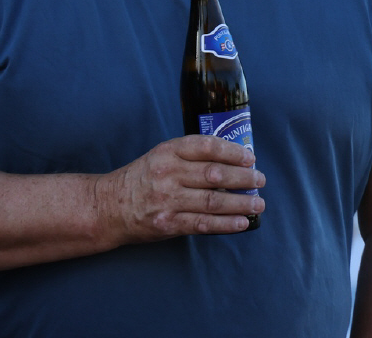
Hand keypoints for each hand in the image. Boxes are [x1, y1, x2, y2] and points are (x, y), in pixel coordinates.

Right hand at [94, 135, 264, 241]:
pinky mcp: (168, 223)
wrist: (110, 206)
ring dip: (241, 203)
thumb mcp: (160, 156)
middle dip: (244, 178)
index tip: (250, 158)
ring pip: (213, 201)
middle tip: (260, 180)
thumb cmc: (142, 178)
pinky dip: (226, 224)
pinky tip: (242, 223)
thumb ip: (189, 156)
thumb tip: (231, 162)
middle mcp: (169, 173)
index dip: (233, 152)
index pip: (207, 147)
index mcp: (169, 151)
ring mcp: (168, 200)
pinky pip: (203, 224)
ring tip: (258, 204)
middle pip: (215, 175)